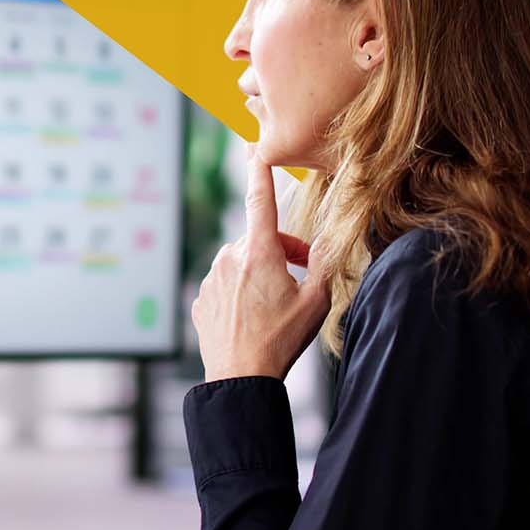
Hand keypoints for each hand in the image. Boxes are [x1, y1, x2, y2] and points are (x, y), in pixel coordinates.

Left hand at [191, 157, 331, 381]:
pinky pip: (224, 285)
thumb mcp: (317, 302)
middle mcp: (230, 257)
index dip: (261, 171)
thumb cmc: (281, 340)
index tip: (256, 150)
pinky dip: (240, 292)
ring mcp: (211, 278)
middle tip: (301, 276)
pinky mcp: (201, 298)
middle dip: (282, 251)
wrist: (241, 378)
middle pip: (259, 239)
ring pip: (241, 262)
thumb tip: (329, 241)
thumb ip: (324, 264)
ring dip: (260, 272)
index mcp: (259, 251)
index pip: (261, 199)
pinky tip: (253, 317)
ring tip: (276, 304)